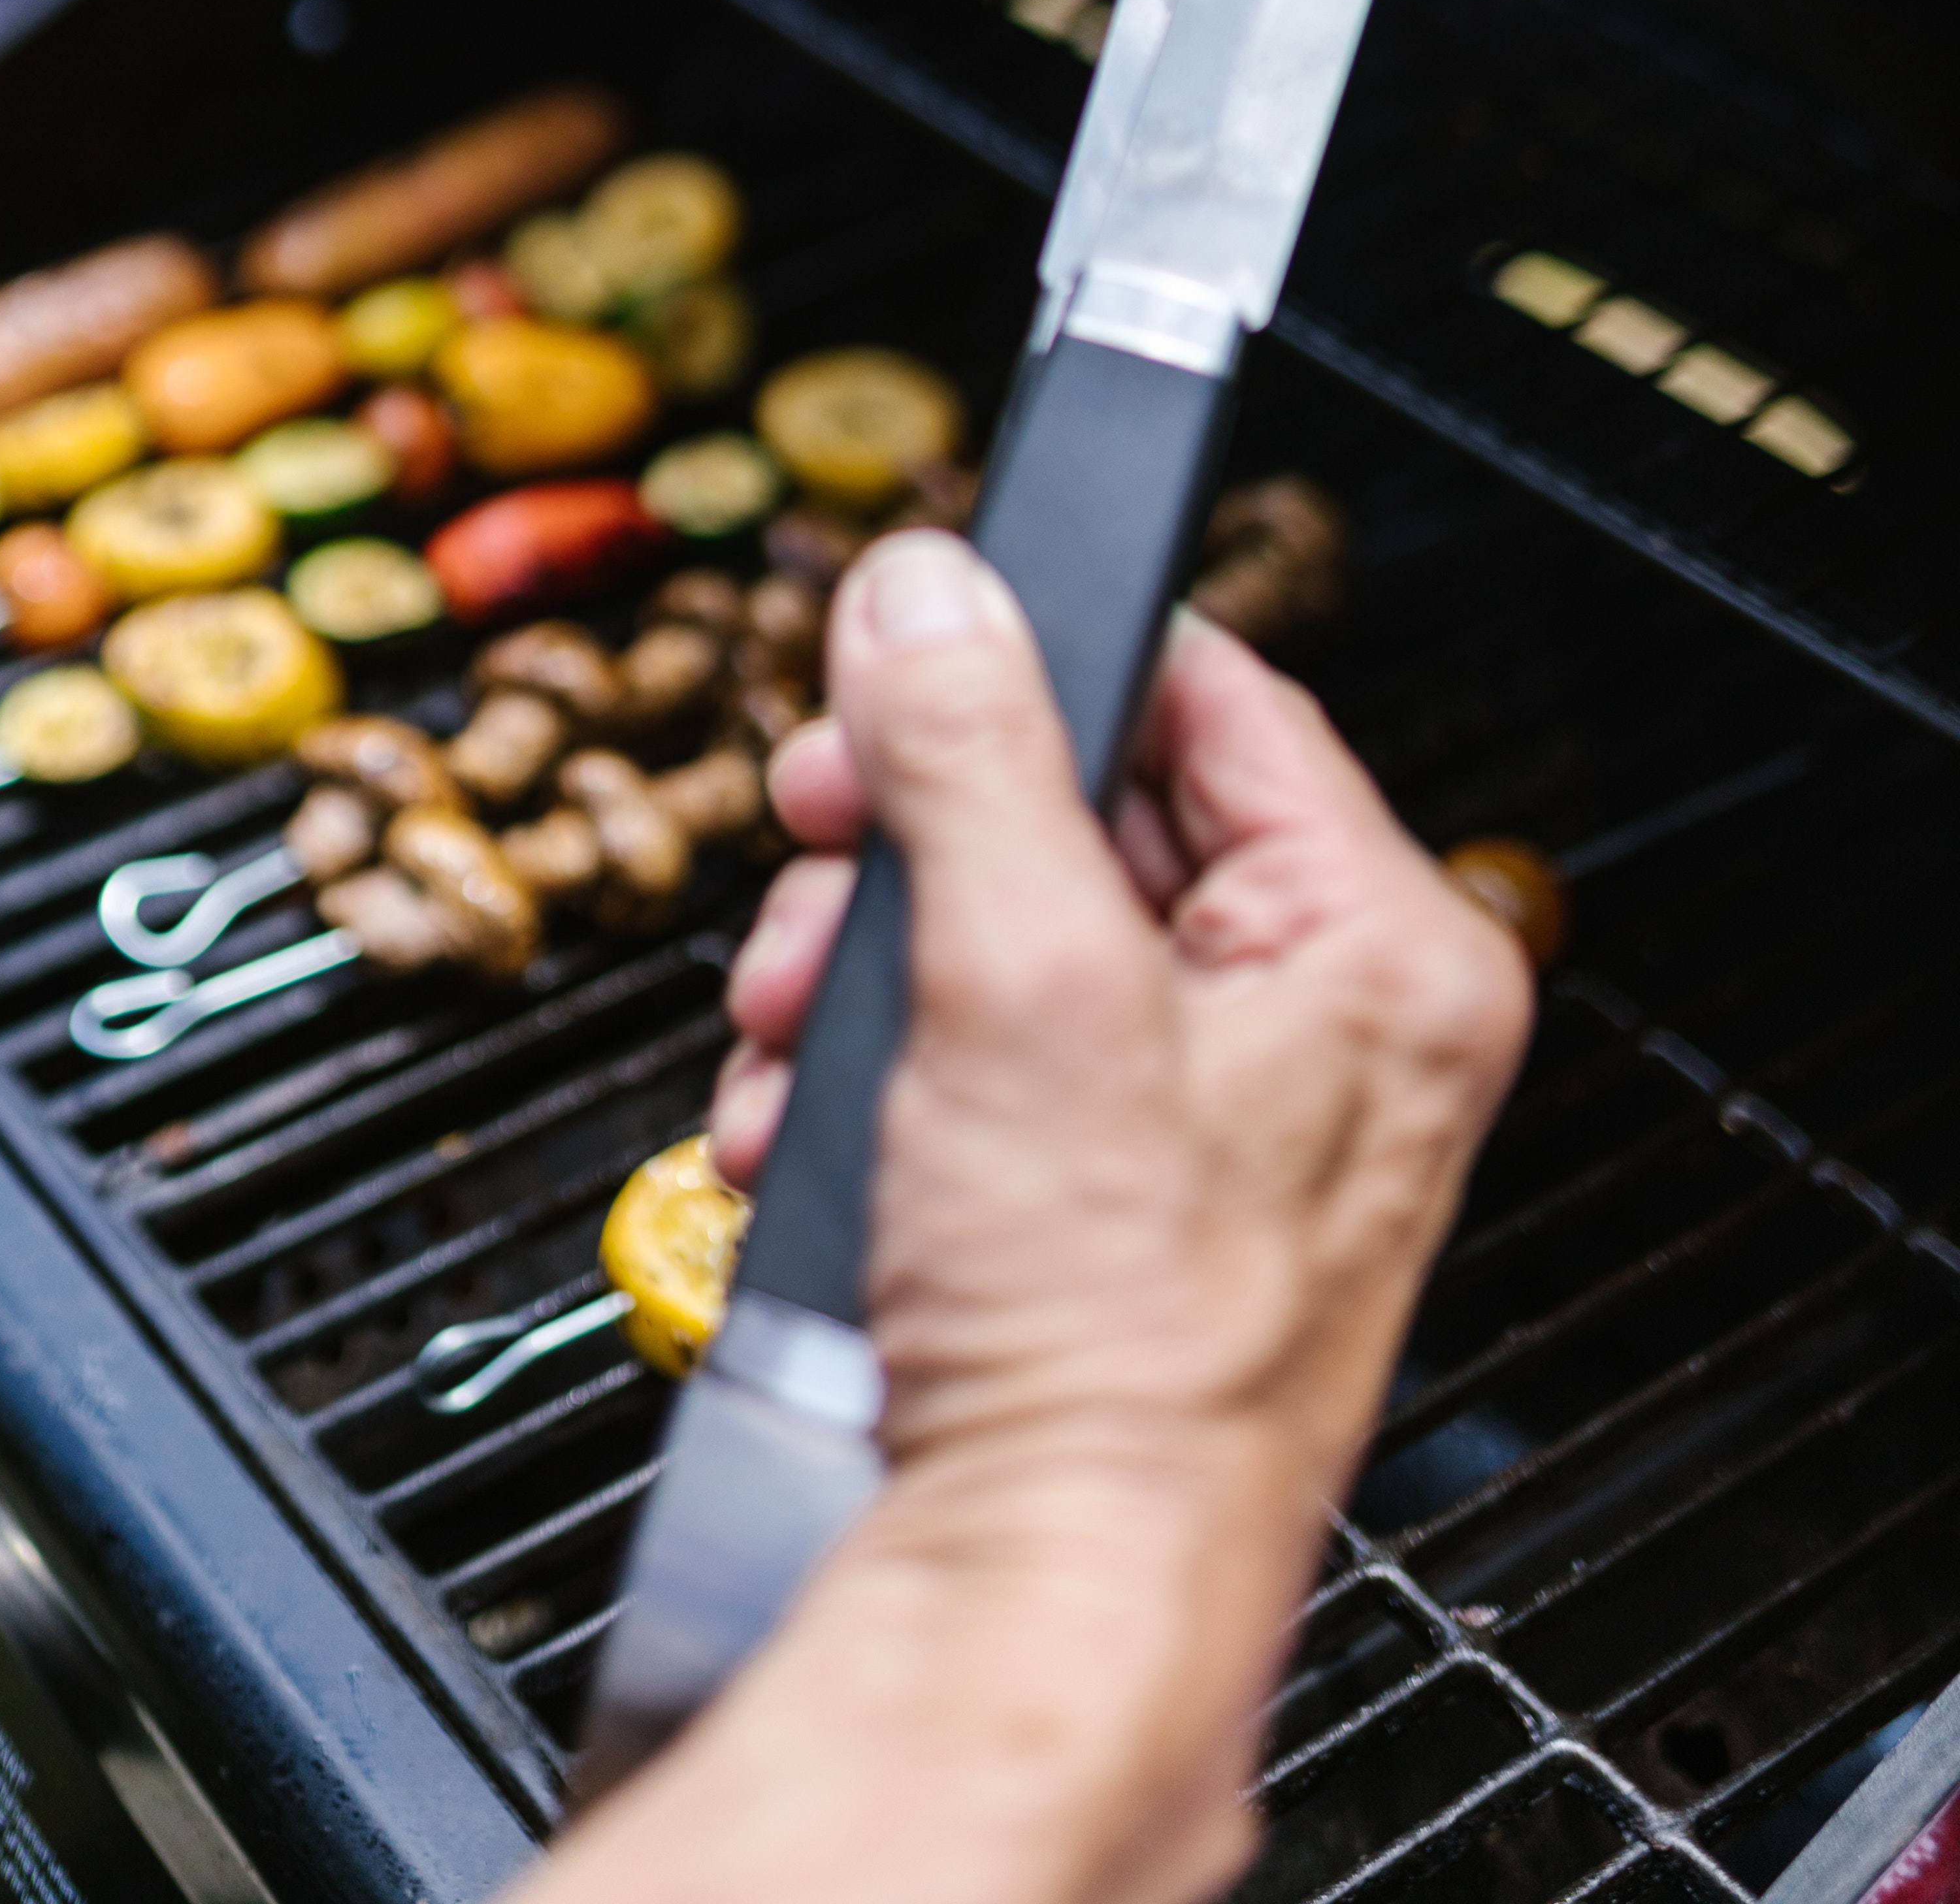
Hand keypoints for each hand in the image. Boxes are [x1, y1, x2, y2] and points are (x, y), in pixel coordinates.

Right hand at [541, 540, 1528, 1903]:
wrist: (1043, 1592)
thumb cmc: (1105, 1341)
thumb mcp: (1017, 975)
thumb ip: (966, 751)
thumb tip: (928, 591)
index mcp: (1380, 951)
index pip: (1204, 690)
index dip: (1031, 668)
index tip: (899, 676)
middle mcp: (1326, 1026)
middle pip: (1077, 811)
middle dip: (907, 855)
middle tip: (820, 875)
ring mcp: (1218, 1118)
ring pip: (1004, 932)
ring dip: (865, 974)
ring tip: (803, 1040)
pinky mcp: (1115, 1193)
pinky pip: (982, 1055)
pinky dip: (877, 1079)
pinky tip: (820, 1128)